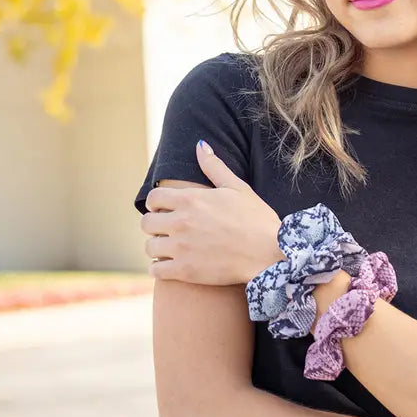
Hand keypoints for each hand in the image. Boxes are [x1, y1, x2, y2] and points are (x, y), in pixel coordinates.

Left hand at [140, 140, 284, 283]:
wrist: (270, 254)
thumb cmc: (257, 219)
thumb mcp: (238, 188)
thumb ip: (215, 167)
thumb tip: (200, 145)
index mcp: (191, 199)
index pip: (154, 198)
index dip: (157, 203)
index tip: (165, 209)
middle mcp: (181, 222)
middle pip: (146, 223)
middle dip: (155, 224)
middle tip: (168, 229)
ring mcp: (181, 248)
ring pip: (150, 247)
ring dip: (158, 247)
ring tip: (172, 248)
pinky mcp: (185, 271)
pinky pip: (156, 270)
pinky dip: (160, 268)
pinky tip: (173, 265)